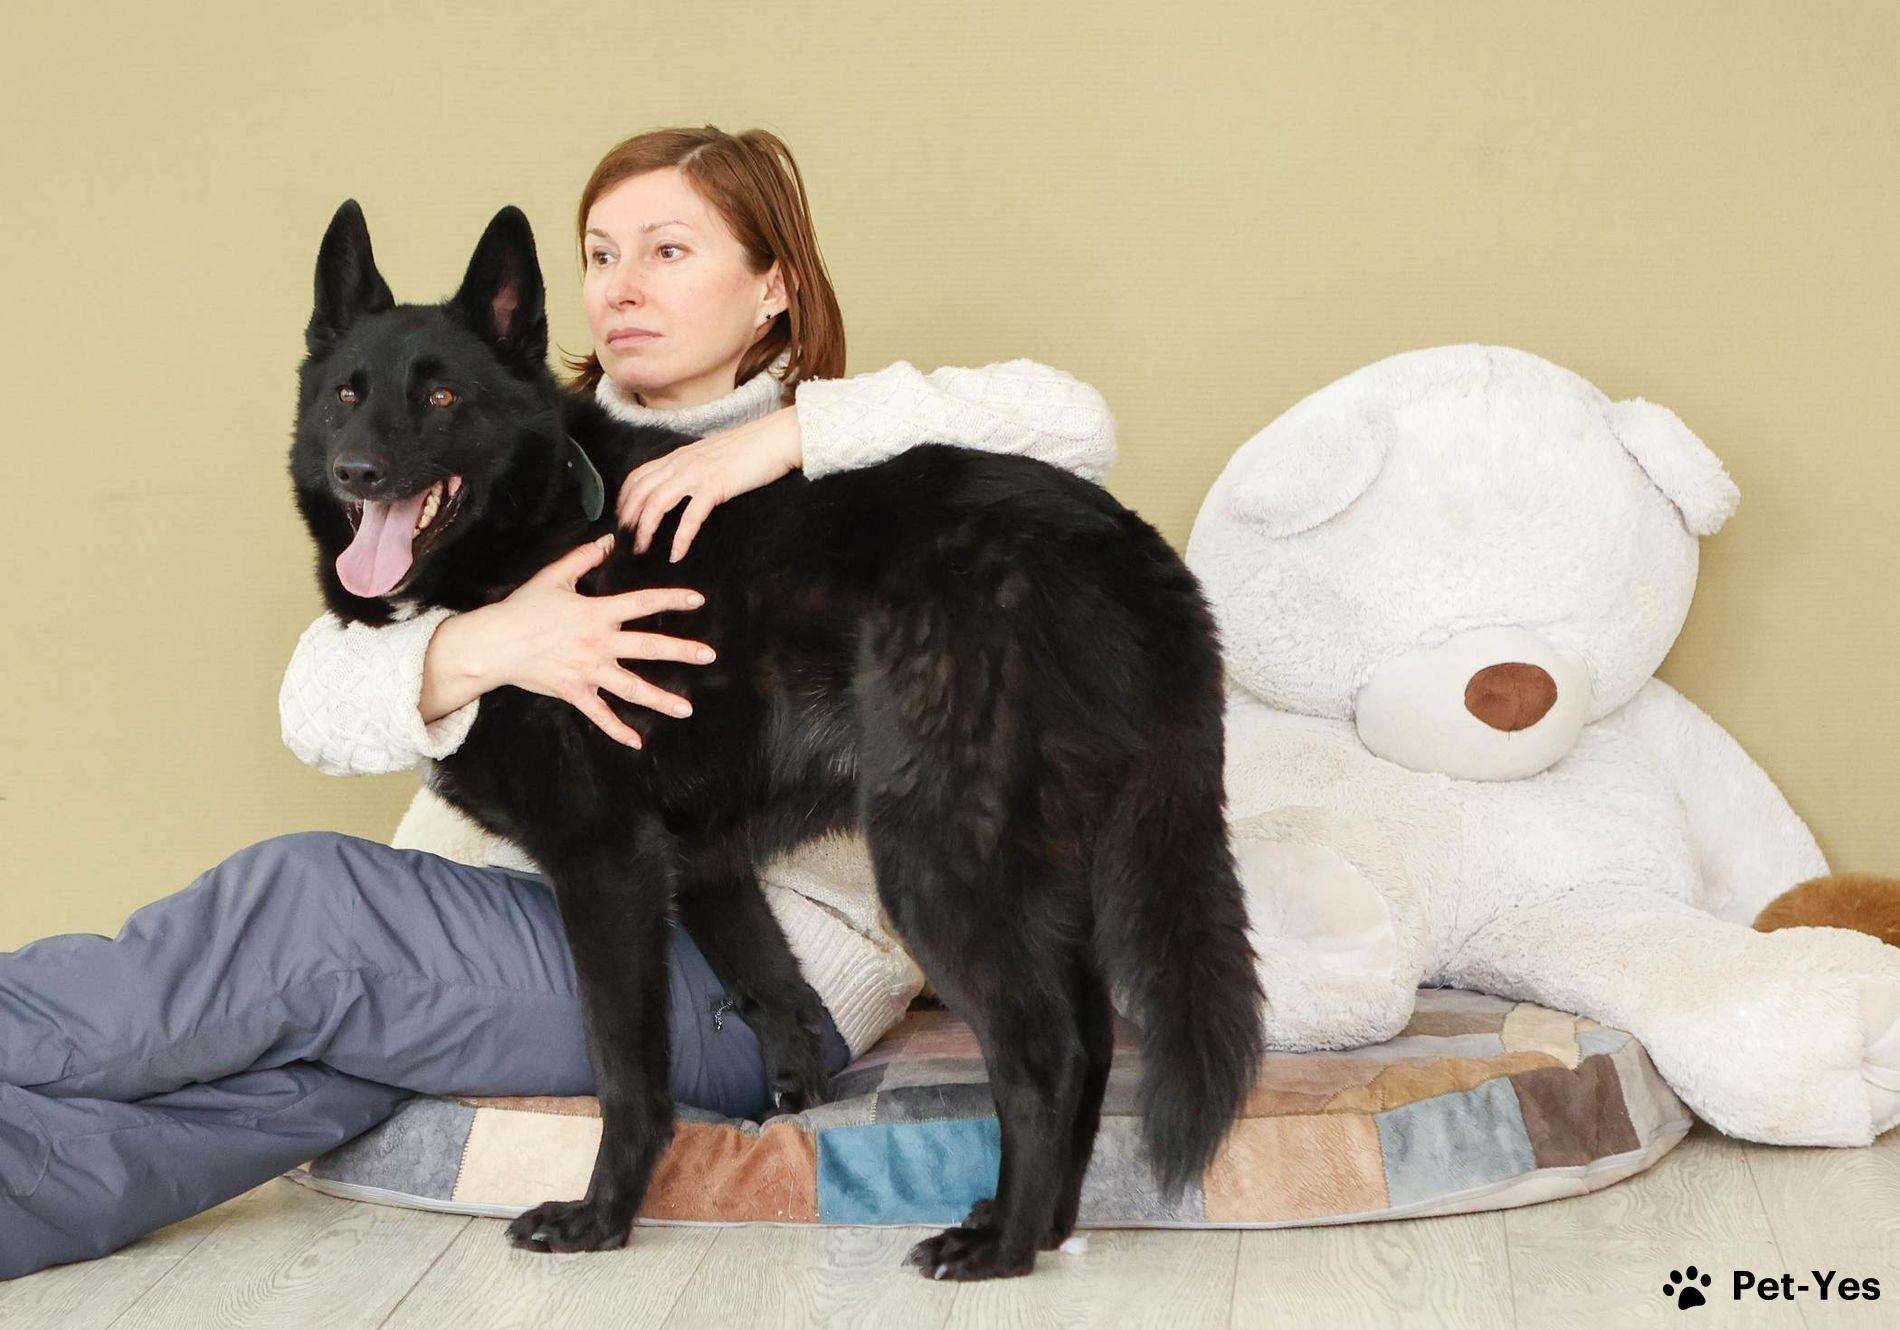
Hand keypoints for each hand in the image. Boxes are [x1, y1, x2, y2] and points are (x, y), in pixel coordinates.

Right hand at [432, 533, 714, 748]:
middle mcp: (598, 643)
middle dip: (681, 651)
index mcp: (596, 613)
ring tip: (686, 708)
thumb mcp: (553, 576)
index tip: (698, 600)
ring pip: (631, 687)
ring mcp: (588, 670)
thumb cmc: (522, 608)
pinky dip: (617, 730)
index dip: (671, 600)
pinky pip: (600, 715)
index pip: (642, 603)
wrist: (493, 643)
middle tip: (709, 656)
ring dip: (661, 699)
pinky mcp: (574, 692)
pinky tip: (637, 742)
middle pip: (647, 647)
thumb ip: (584, 558)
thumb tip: (608, 539)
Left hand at [616, 405, 801, 561]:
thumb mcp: (711, 456)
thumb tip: (684, 488)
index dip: (624, 499)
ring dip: (646, 530)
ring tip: (642, 550)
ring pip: (657, 503)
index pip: (638, 476)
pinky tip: (677, 554)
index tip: (622, 519)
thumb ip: (693, 468)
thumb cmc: (749, 449)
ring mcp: (697, 473)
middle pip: (640, 492)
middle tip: (626, 541)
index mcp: (679, 456)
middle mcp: (681, 463)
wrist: (775, 438)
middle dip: (628, 519)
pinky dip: (681, 538)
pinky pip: (690, 516)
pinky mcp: (715, 486)